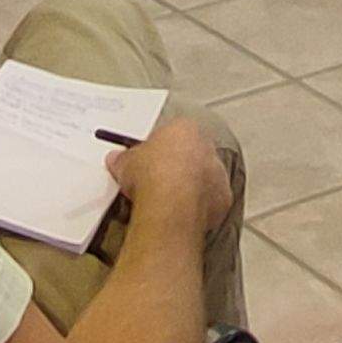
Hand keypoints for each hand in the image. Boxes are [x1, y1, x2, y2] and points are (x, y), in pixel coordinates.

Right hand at [108, 120, 230, 235]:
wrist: (169, 204)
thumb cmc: (152, 176)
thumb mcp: (126, 162)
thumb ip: (124, 158)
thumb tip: (117, 160)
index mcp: (185, 129)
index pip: (173, 133)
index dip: (159, 148)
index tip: (147, 160)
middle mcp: (206, 147)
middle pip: (192, 154)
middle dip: (177, 167)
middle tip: (157, 181)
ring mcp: (218, 172)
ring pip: (205, 178)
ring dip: (190, 187)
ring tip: (168, 201)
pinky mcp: (223, 198)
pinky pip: (211, 200)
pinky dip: (199, 207)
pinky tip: (181, 214)